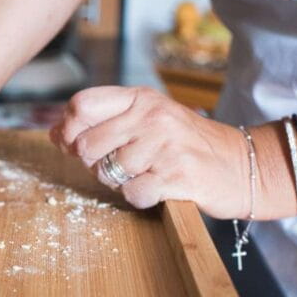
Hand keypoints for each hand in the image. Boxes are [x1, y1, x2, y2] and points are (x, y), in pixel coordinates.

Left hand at [50, 86, 249, 218]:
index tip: (73, 144)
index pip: (81, 104)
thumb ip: (101, 123)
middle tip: (117, 165)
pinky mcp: (178, 175)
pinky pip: (131, 193)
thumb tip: (54, 133)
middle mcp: (152, 116)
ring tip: (143, 174)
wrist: (241, 165)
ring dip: (117, 181)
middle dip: (92, 163)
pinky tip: (157, 188)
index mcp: (140, 98)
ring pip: (106, 171)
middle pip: (86, 144)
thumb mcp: (144, 121)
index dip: (68, 128)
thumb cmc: (184, 144)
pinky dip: (139, 197)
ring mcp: (166, 145)